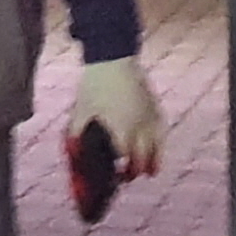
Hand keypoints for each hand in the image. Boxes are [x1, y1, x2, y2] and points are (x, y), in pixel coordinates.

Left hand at [68, 57, 162, 179]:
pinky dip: (160, 143)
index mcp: (121, 127)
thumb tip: (73, 152)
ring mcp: (151, 116)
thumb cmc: (94, 84)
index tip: (115, 177)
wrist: (113, 58)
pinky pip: (162, 131)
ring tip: (150, 172)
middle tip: (128, 177)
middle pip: (144, 156)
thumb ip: (76, 133)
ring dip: (154, 161)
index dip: (121, 171)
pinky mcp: (156, 107)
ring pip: (159, 146)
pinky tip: (157, 150)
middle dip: (136, 170)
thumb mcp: (81, 110)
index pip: (125, 157)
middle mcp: (140, 125)